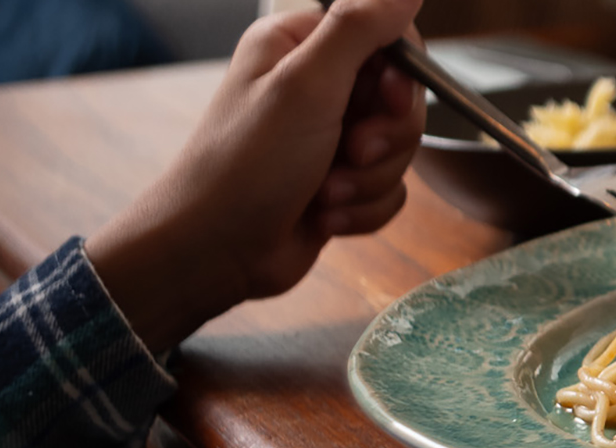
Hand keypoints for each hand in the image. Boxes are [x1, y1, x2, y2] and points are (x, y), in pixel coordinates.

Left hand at [88, 0, 424, 351]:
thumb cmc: (246, 165)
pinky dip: (364, 207)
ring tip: (326, 194)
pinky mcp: (339, 182)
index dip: (400, 75)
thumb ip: (359, 28)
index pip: (388, 37)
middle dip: (384, 138)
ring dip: (369, 179)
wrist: (214, 252)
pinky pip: (389, 189)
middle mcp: (315, 87)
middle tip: (349, 152)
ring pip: (399, 149)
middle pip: (401, 98)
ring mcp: (328, 138)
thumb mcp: (306, 84)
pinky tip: (324, 216)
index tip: (384, 102)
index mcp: (300, 47)